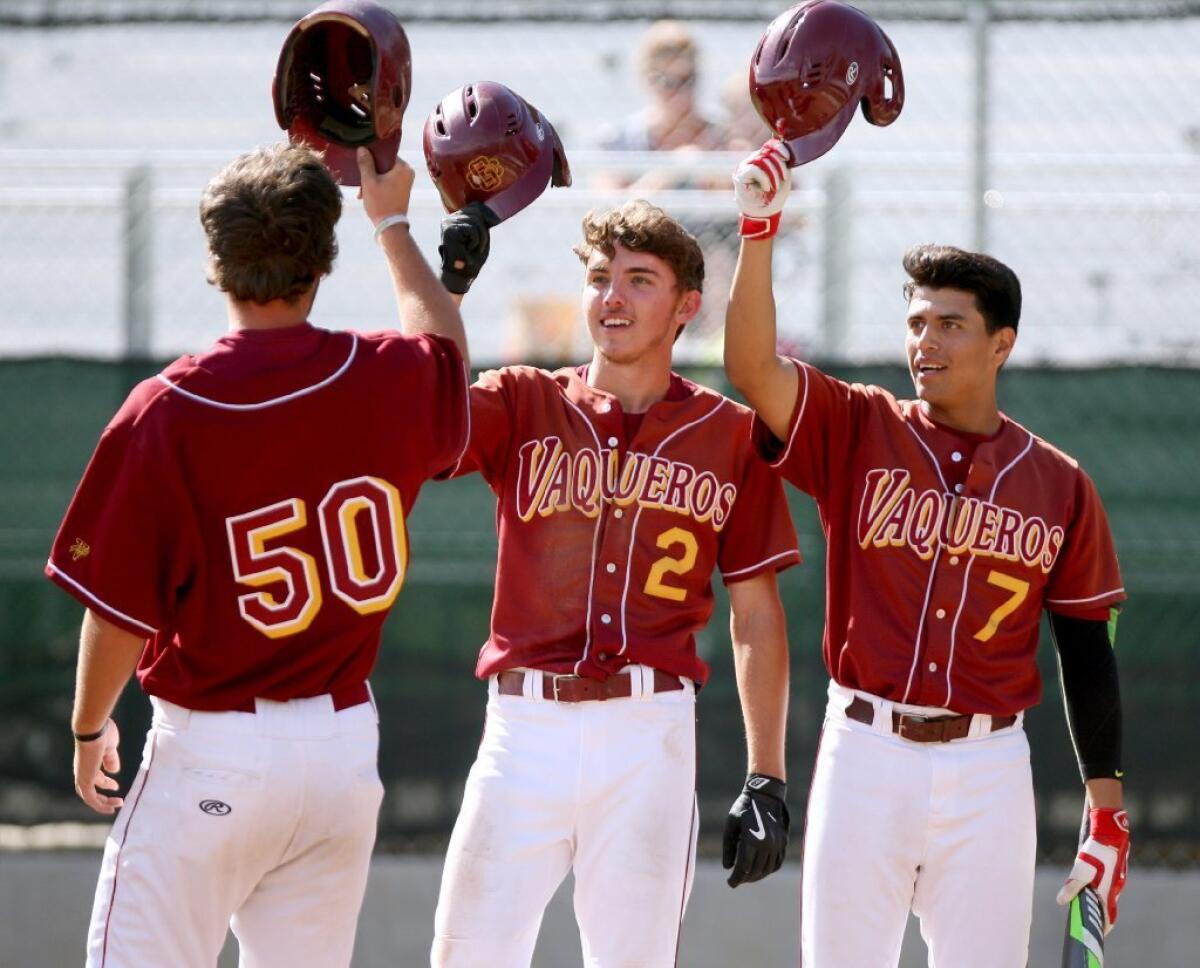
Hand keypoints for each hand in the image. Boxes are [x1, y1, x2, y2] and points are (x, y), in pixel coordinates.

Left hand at [73, 718, 123, 814]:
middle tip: (116, 800)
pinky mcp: (85, 780)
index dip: (106, 783)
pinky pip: (91, 798)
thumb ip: (111, 759)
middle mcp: (82, 770)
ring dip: (103, 803)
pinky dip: (100, 805)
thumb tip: (113, 771)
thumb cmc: (103, 733)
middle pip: (89, 789)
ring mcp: (82, 776)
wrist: (93, 729)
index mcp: (88, 761)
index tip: (116, 786)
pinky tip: (110, 808)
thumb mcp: (110, 747)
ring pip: (89, 797)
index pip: (95, 777)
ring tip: (117, 805)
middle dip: (102, 796)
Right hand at [357, 147, 414, 226]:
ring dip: (372, 180)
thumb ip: (365, 163)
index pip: (385, 153)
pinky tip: (366, 193)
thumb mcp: (369, 181)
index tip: (361, 161)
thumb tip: (362, 148)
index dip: (371, 156)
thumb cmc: (380, 203)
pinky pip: (388, 182)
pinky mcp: (402, 191)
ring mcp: (406, 182)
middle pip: (384, 164)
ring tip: (361, 190)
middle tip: (359, 178)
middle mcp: (408, 173)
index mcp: (403, 167)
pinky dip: (377, 185)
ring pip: (384, 174)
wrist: (390, 226)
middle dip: (370, 171)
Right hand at [439, 202, 498, 294]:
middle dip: (483, 231)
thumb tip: (490, 210)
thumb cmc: (472, 258)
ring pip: (476, 221)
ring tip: (471, 249)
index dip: (487, 216)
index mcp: (456, 218)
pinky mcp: (449, 229)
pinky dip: (475, 242)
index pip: (476, 206)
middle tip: (475, 247)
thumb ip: (482, 221)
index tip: (488, 228)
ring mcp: (448, 222)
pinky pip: (472, 230)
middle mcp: (450, 218)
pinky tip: (467, 249)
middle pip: (477, 211)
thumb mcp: (481, 235)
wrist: (462, 274)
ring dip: (480, 238)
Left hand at [722, 773, 788, 886]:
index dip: (736, 878)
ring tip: (747, 876)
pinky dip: (768, 870)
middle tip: (736, 880)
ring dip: (757, 876)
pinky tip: (760, 870)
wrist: (765, 795)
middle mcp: (767, 844)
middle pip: (756, 871)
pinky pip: (777, 863)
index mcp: (752, 838)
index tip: (730, 883)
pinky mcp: (783, 842)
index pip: (744, 867)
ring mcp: (777, 844)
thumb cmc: (744, 808)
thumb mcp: (731, 824)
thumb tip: (728, 867)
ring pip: (767, 869)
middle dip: (745, 879)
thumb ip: (729, 847)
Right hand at [732, 140, 791, 239]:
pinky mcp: (739, 176)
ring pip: (762, 160)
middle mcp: (752, 160)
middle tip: (783, 179)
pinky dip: (764, 179)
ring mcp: (744, 167)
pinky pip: (754, 169)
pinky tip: (766, 188)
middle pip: (767, 152)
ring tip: (774, 186)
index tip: (787, 158)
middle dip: (779, 165)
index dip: (780, 148)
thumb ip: (782, 161)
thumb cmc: (774, 196)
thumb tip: (786, 147)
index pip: (770, 145)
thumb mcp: (783, 175)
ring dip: (773, 174)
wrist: (764, 214)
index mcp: (763, 158)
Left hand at [1056, 807, 1129, 933]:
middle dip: (1098, 913)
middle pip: (1107, 907)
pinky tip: (1091, 880)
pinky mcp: (1115, 870)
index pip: (1109, 917)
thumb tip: (1061, 902)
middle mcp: (1114, 888)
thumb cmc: (1096, 853)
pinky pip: (1107, 883)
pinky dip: (1099, 886)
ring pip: (1106, 894)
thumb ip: (1072, 886)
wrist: (1110, 833)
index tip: (1097, 932)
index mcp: (1108, 893)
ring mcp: (1116, 879)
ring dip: (1097, 898)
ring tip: (1084, 898)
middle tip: (1086, 915)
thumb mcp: (1081, 870)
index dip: (1104, 926)